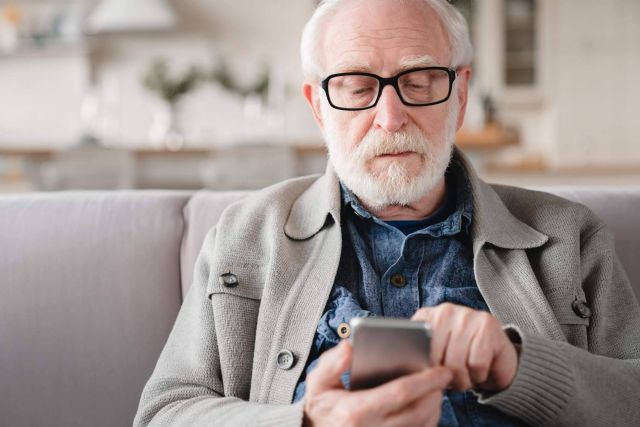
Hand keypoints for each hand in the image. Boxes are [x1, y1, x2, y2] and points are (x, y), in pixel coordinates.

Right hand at [303, 340, 451, 426]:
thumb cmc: (320, 407)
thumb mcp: (318, 382)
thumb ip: (332, 363)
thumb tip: (349, 347)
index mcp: (356, 411)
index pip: (400, 392)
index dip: (425, 380)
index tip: (441, 370)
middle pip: (418, 412)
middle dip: (435, 393)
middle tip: (442, 378)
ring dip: (434, 409)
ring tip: (436, 391)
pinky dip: (426, 423)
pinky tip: (426, 409)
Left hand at [412, 303, 518, 391]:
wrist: (496, 359)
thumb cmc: (460, 360)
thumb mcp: (435, 357)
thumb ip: (419, 356)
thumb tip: (412, 371)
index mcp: (426, 316)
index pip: (413, 346)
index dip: (423, 367)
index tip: (432, 373)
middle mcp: (444, 311)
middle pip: (435, 358)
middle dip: (444, 377)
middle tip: (453, 378)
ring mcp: (467, 315)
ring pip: (456, 363)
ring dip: (463, 379)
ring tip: (466, 374)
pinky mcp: (487, 325)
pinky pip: (476, 364)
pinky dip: (478, 375)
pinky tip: (480, 369)